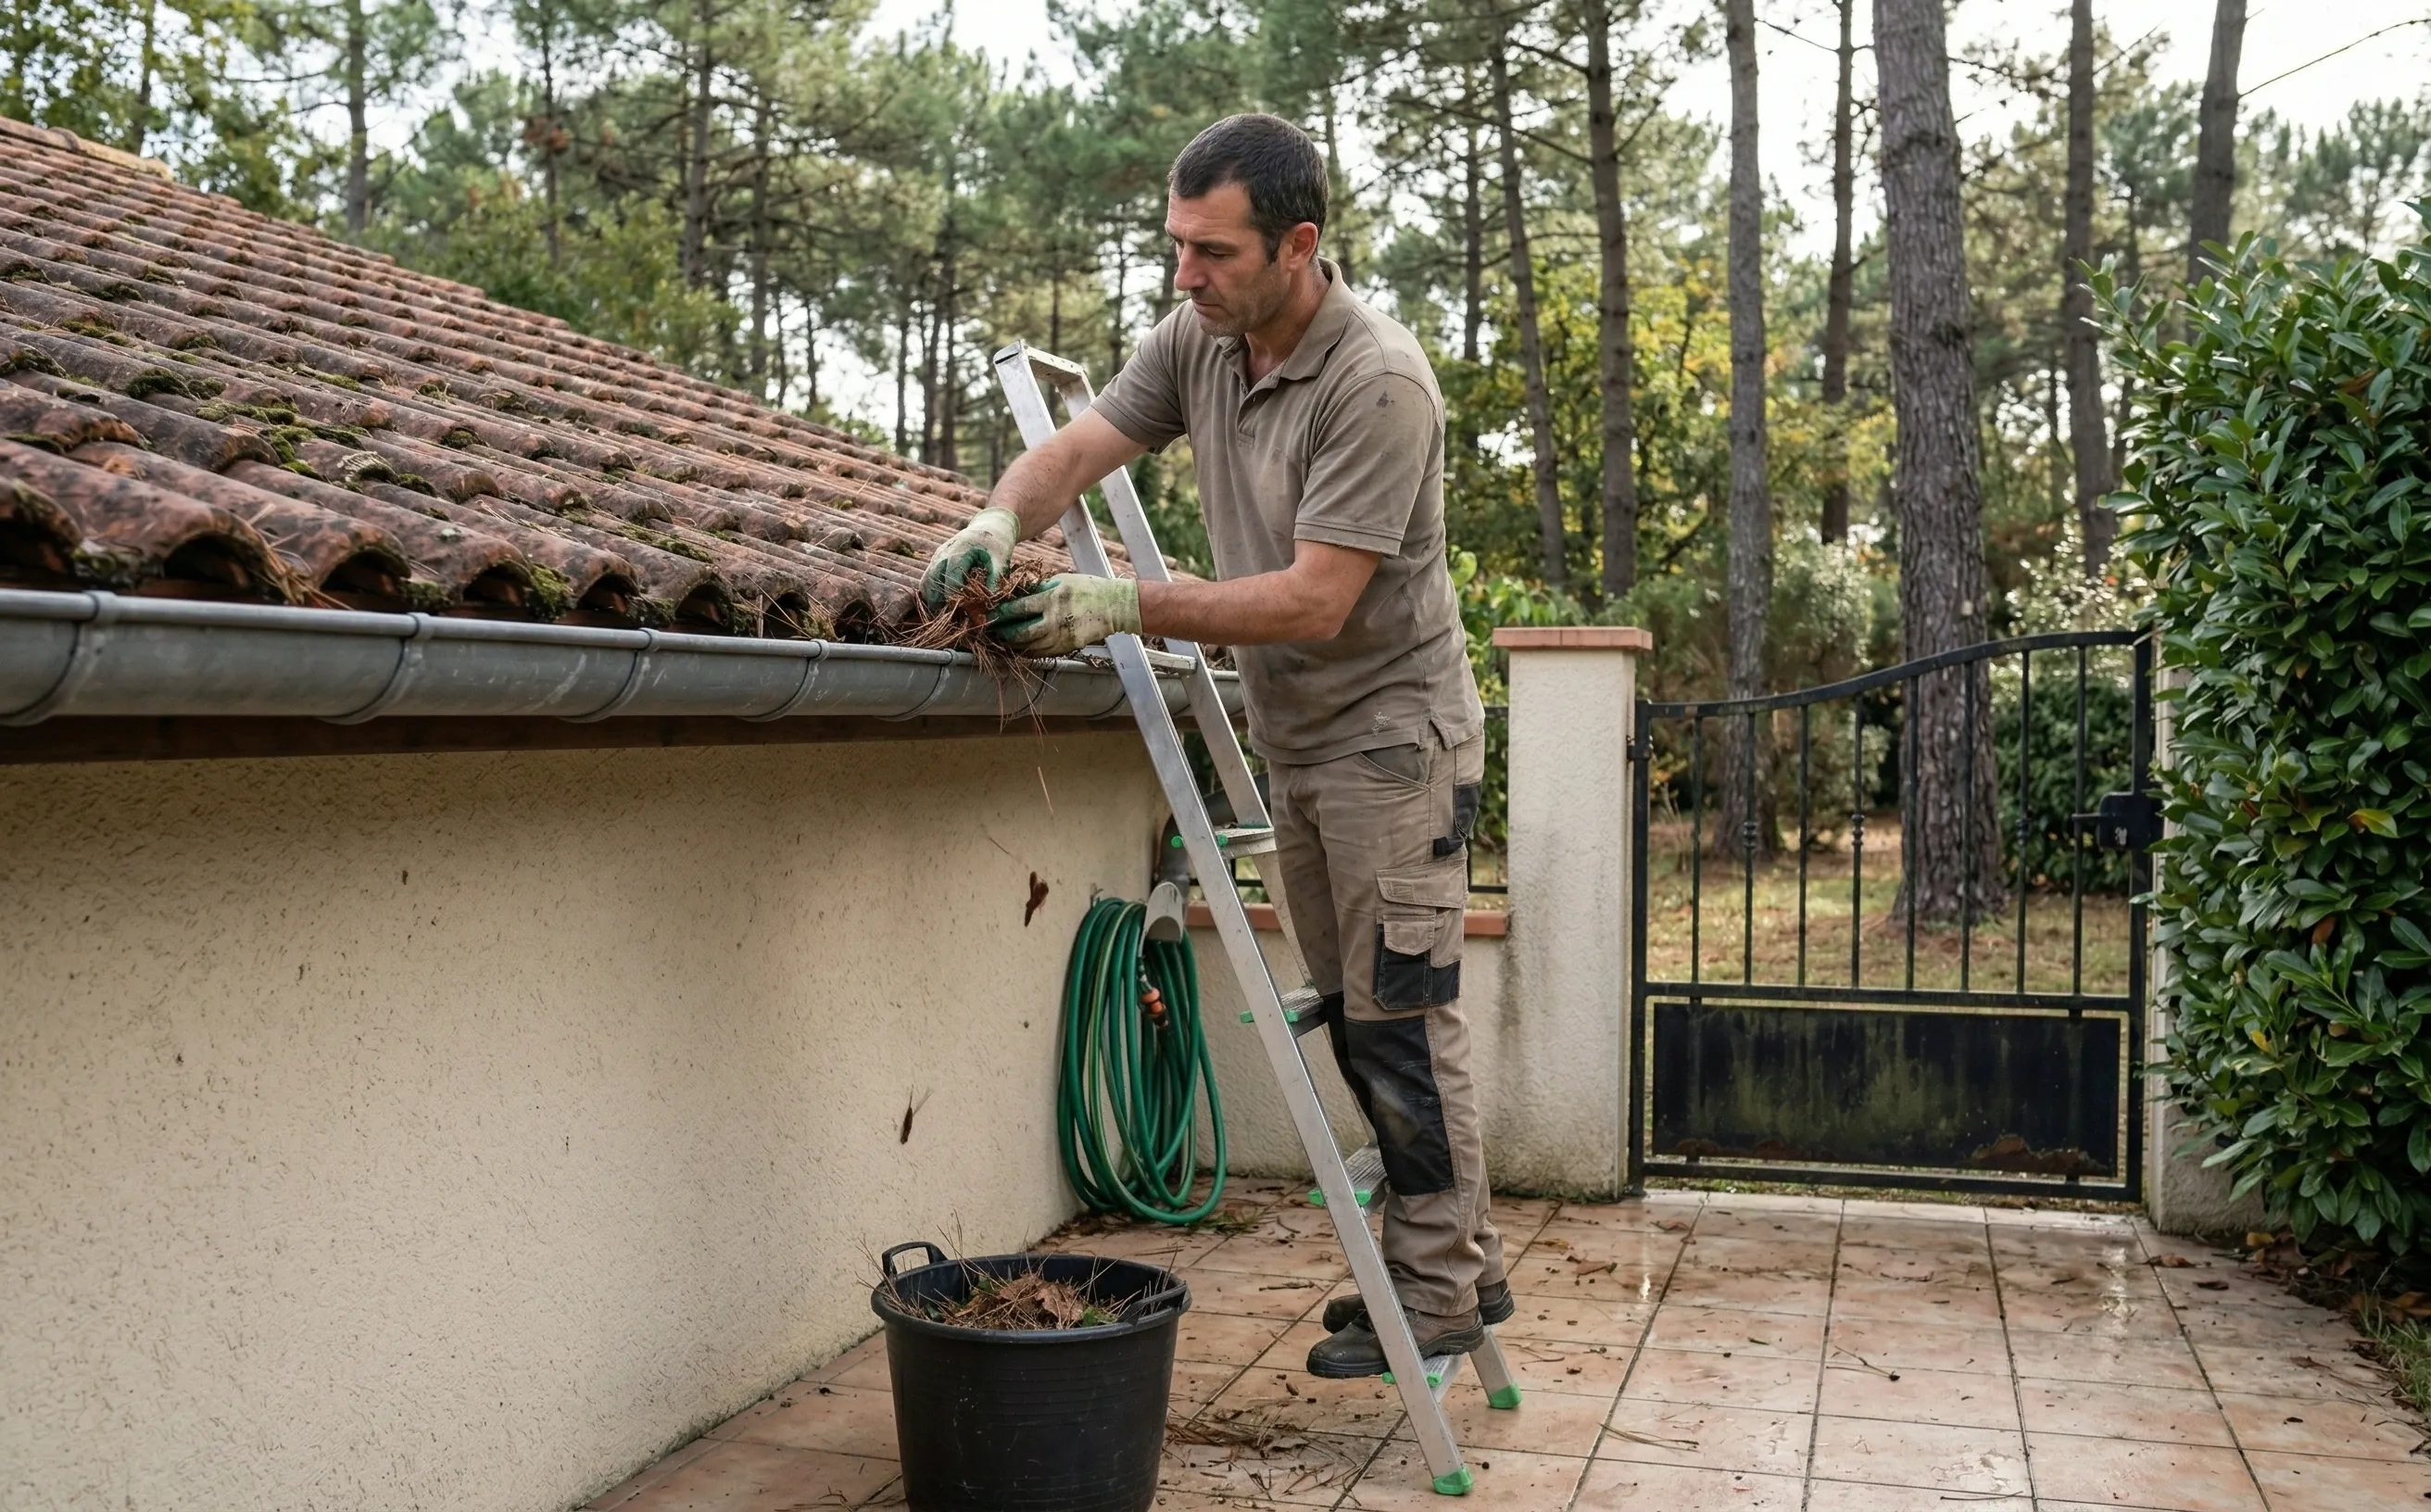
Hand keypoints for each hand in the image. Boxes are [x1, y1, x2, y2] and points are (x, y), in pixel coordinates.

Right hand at [920, 506, 1019, 611]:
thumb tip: (989, 603)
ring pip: (926, 584)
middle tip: (954, 618)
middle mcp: (943, 554)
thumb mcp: (1001, 560)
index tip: (964, 613)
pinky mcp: (936, 560)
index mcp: (959, 552)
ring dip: (934, 600)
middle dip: (941, 603)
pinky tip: (945, 605)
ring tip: (949, 614)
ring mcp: (937, 557)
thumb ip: (995, 580)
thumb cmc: (997, 543)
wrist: (990, 525)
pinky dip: (933, 594)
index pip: (950, 581)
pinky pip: (928, 580)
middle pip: (932, 584)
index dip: (955, 600)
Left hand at [988, 575, 1141, 657]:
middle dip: (1005, 634)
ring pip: (1032, 646)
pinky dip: (1031, 651)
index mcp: (1052, 598)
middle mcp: (1056, 619)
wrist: (1114, 605)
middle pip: (1022, 633)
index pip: (1020, 608)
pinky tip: (1023, 647)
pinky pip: (1044, 652)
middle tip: (994, 631)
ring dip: (1016, 645)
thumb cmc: (1086, 588)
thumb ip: (1039, 589)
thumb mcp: (1062, 581)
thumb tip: (1015, 595)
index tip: (990, 613)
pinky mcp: (1069, 646)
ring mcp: (1063, 635)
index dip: (1002, 613)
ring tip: (1005, 640)